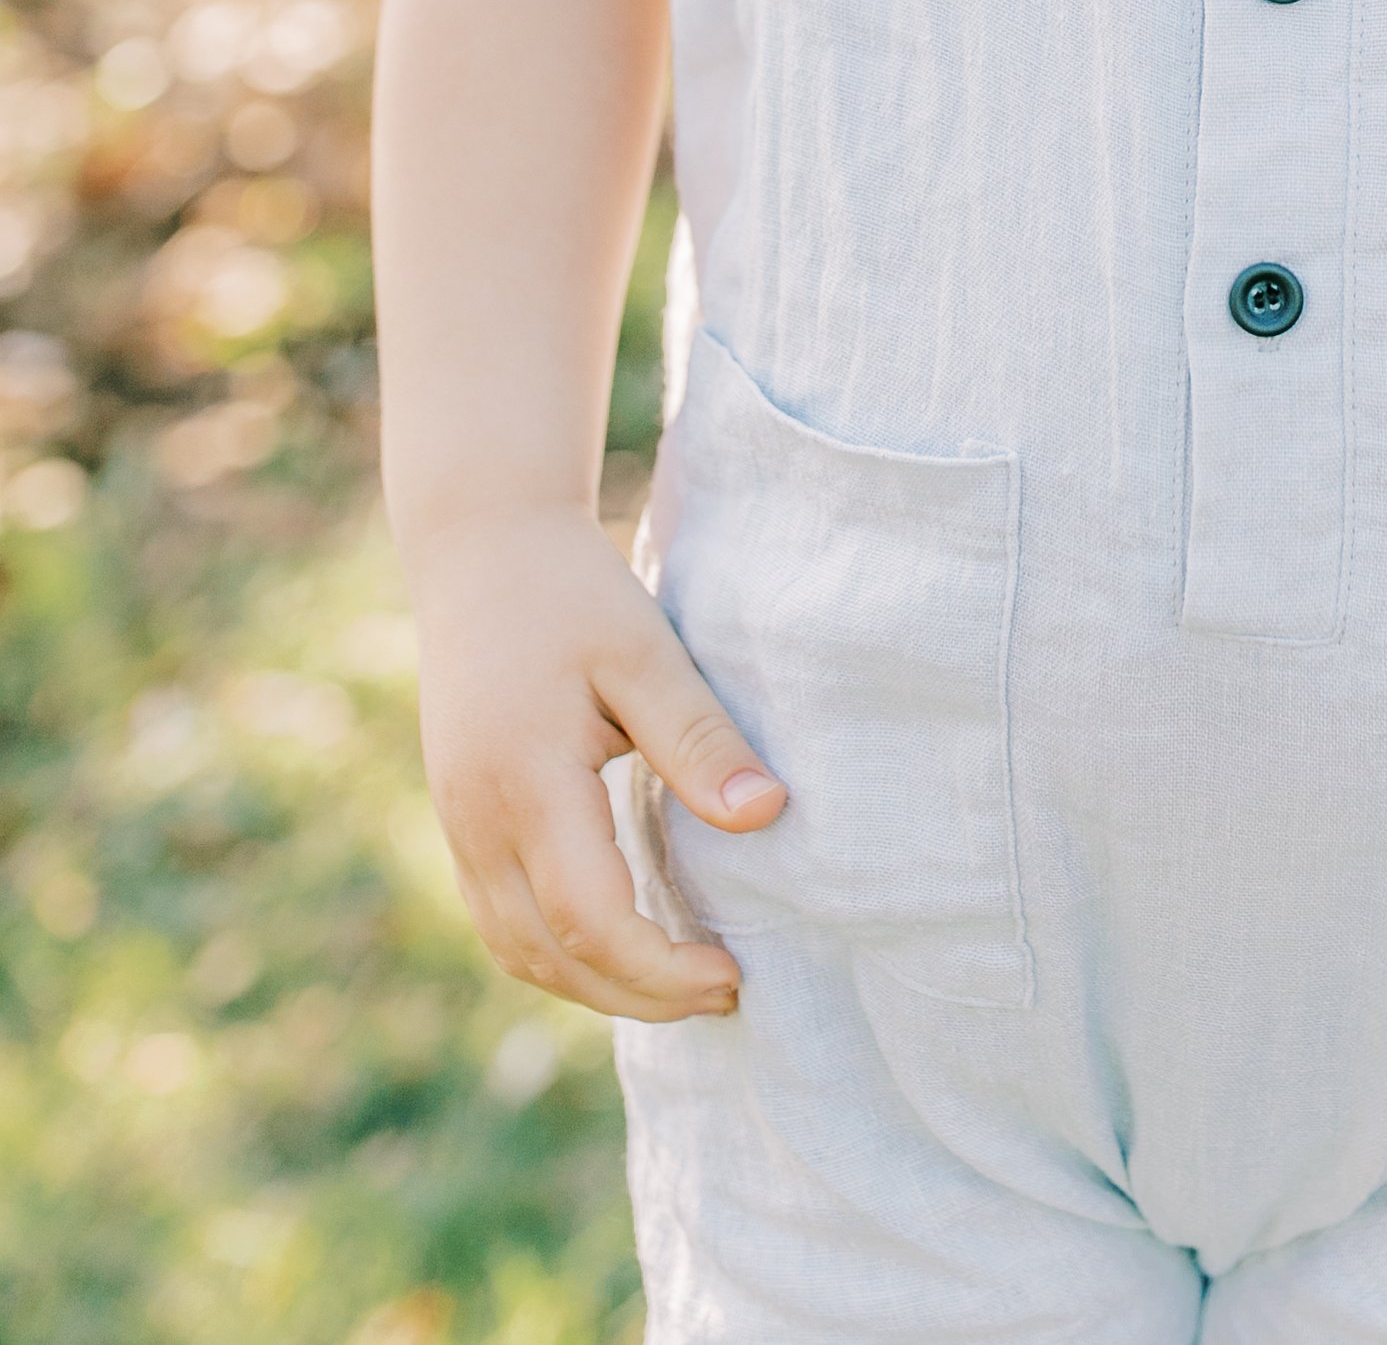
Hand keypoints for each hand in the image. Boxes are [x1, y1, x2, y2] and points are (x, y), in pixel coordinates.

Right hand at [405, 504, 787, 1021]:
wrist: (479, 549)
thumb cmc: (570, 592)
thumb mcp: (646, 652)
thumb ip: (699, 740)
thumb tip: (767, 816)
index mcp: (525, 783)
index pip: (590, 918)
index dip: (661, 967)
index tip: (733, 973)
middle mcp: (478, 822)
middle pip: (551, 956)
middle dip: (638, 995)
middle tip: (724, 992)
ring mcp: (459, 827)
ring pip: (520, 951)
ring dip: (597, 987)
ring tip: (681, 983)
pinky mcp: (461, 822)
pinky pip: (503, 922)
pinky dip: (561, 954)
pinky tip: (622, 943)